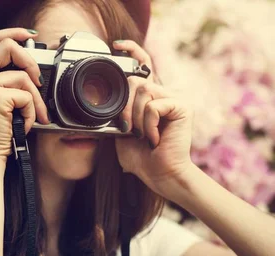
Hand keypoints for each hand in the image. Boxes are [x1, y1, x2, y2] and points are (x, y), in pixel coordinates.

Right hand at [0, 28, 49, 159]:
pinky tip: (22, 124)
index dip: (13, 32)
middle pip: (7, 46)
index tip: (30, 36)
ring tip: (29, 116)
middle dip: (30, 60)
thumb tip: (31, 69)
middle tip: (38, 80)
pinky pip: (26, 96)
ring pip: (23, 77)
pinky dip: (31, 112)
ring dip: (35, 99)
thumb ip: (3, 79)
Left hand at [113, 40, 195, 200]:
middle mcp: (164, 93)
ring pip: (143, 91)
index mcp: (150, 97)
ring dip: (136, 117)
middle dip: (124, 106)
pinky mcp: (182, 106)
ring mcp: (175, 98)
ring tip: (143, 135)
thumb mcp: (122, 132)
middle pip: (136, 79)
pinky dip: (148, 124)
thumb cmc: (142, 158)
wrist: (160, 175)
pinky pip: (154, 106)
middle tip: (127, 129)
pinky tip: (155, 138)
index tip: (116, 46)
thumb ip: (117, 113)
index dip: (132, 50)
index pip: (143, 65)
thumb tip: (106, 99)